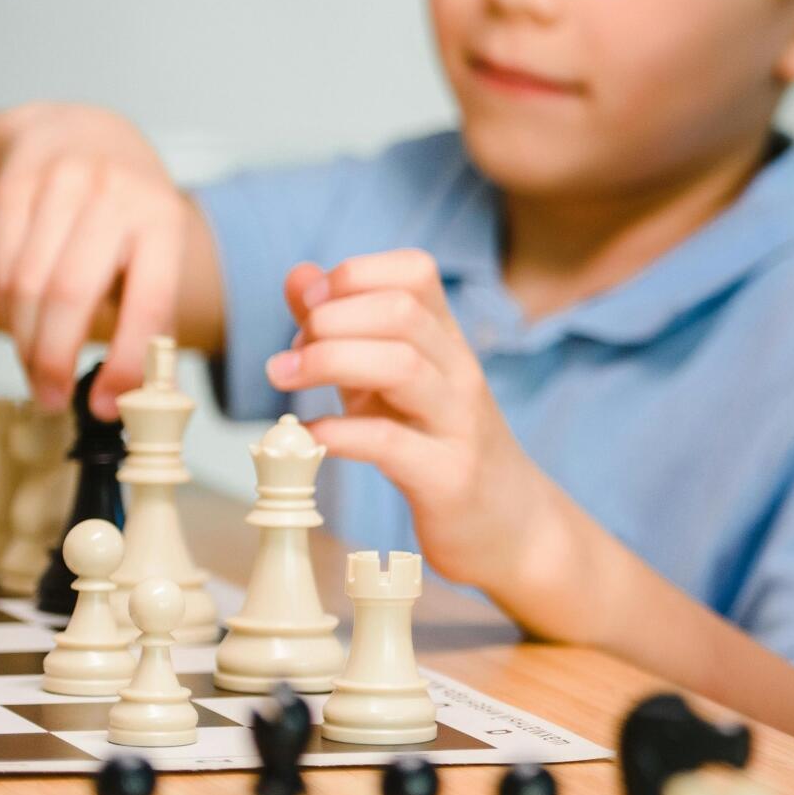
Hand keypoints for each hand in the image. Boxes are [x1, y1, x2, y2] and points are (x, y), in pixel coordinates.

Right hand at [0, 103, 186, 414]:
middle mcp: (114, 195)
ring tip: (35, 372)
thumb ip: (151, 319)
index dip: (127, 362)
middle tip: (53, 399)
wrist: (77, 130)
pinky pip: (1, 264)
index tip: (107, 407)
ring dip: (26, 342)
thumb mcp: (156, 250)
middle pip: (71, 294)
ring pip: (27, 284)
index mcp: (162, 220)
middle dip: (56, 358)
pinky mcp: (12, 184)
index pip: (148, 302)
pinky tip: (18, 328)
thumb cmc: (125, 210)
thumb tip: (146, 399)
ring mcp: (60, 184)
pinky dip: (5, 310)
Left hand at [269, 249, 555, 590]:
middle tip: (289, 355)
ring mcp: (459, 423)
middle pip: (401, 312)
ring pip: (402, 365)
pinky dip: (339, 433)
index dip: (355, 274)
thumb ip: (344, 329)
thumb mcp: (387, 380)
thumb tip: (299, 276)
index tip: (308, 304)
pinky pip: (390, 443)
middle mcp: (460, 371)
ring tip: (284, 378)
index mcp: (447, 340)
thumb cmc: (438, 443)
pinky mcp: (449, 477)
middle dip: (331, 319)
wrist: (509, 523)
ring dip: (329, 361)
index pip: (416, 271)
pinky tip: (309, 438)